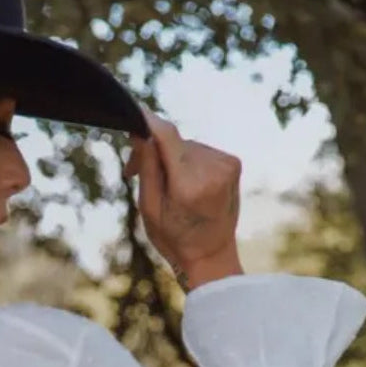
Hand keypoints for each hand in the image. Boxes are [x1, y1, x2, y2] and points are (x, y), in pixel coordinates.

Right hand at [122, 103, 241, 275]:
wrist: (211, 255)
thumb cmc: (173, 237)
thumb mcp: (149, 208)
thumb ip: (147, 167)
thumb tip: (141, 132)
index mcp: (189, 185)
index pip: (167, 136)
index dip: (149, 122)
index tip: (133, 111)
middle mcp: (213, 169)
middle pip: (174, 142)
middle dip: (152, 150)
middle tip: (132, 172)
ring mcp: (227, 164)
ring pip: (187, 146)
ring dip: (170, 157)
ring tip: (163, 184)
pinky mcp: (233, 163)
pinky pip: (201, 152)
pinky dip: (187, 161)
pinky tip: (183, 183)